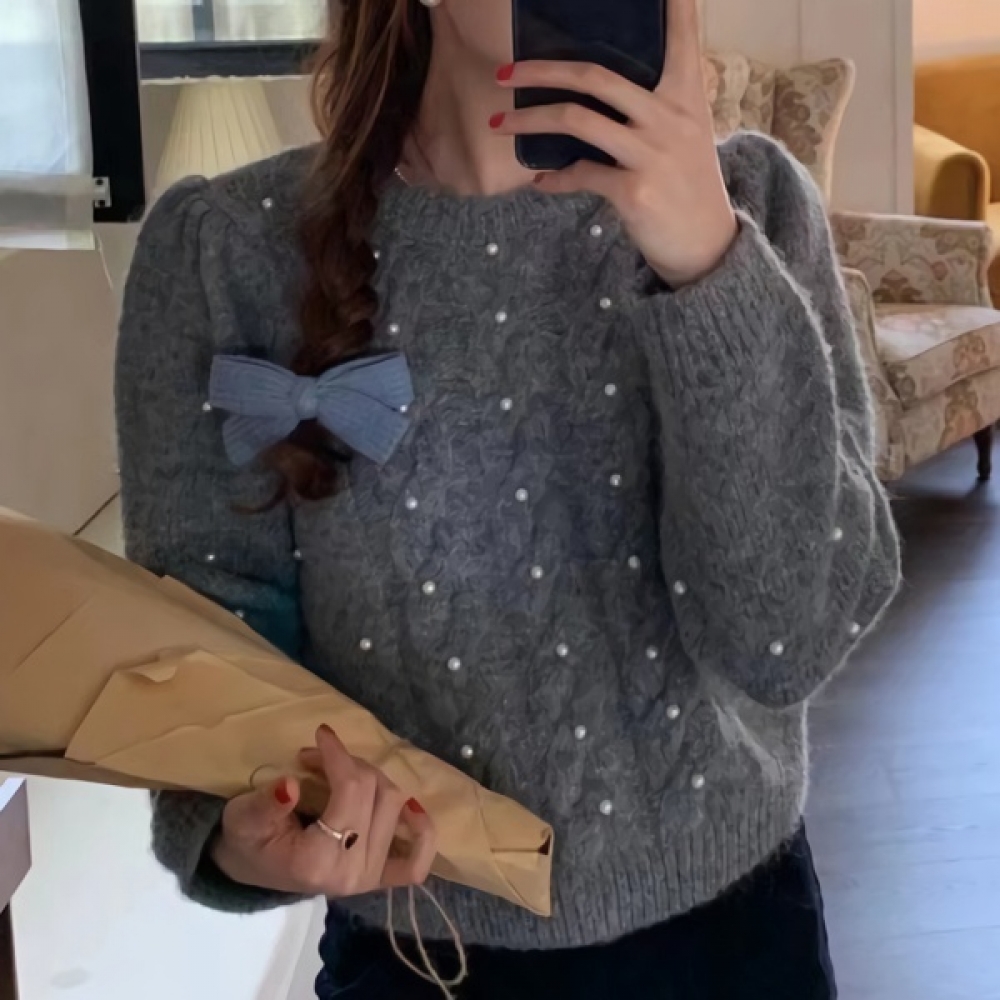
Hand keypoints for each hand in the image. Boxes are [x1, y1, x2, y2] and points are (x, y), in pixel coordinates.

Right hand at [212, 724, 435, 896]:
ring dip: (373, 778)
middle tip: (317, 755)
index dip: (339, 755)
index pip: (349, 792)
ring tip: (343, 771)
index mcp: (318, 862)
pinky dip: (421, 831)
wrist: (253, 869)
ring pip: (395, 806)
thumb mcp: (243, 818)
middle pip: (377, 794)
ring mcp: (370, 877)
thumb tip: (290, 786)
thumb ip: (265, 805)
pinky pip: (415, 863)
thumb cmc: (248, 841)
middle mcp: (352, 874)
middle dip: (350, 763)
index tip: (321, 734)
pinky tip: (409, 805)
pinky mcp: (379, 878)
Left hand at [493, 0, 736, 287]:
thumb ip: (653, 104)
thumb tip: (596, 90)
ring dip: (530, 121)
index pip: (681, 34)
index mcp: (686, 93)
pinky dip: (553, 178)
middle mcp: (670, 115)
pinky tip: (540, 182)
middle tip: (504, 72)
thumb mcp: (684, 133)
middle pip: (596, 75)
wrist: (705, 244)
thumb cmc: (686, 184)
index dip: (672, 2)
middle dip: (542, 70)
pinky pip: (580, 174)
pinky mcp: (635, 191)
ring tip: (500, 124)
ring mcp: (652, 152)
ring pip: (577, 120)